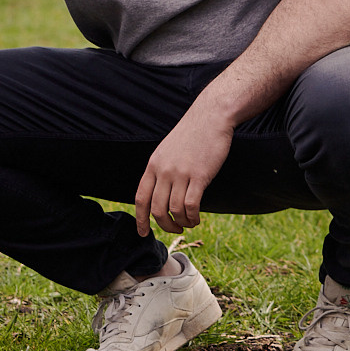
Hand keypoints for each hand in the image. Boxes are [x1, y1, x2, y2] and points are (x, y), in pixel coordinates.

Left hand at [133, 103, 234, 236]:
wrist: (210, 117)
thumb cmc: (191, 135)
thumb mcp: (166, 151)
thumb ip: (160, 170)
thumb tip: (158, 194)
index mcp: (153, 165)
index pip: (140, 198)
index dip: (140, 219)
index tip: (143, 233)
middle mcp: (163, 171)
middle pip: (156, 209)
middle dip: (165, 225)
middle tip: (175, 229)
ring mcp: (181, 173)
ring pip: (174, 210)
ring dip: (182, 222)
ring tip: (190, 222)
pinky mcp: (199, 175)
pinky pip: (191, 205)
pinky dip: (193, 217)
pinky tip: (197, 218)